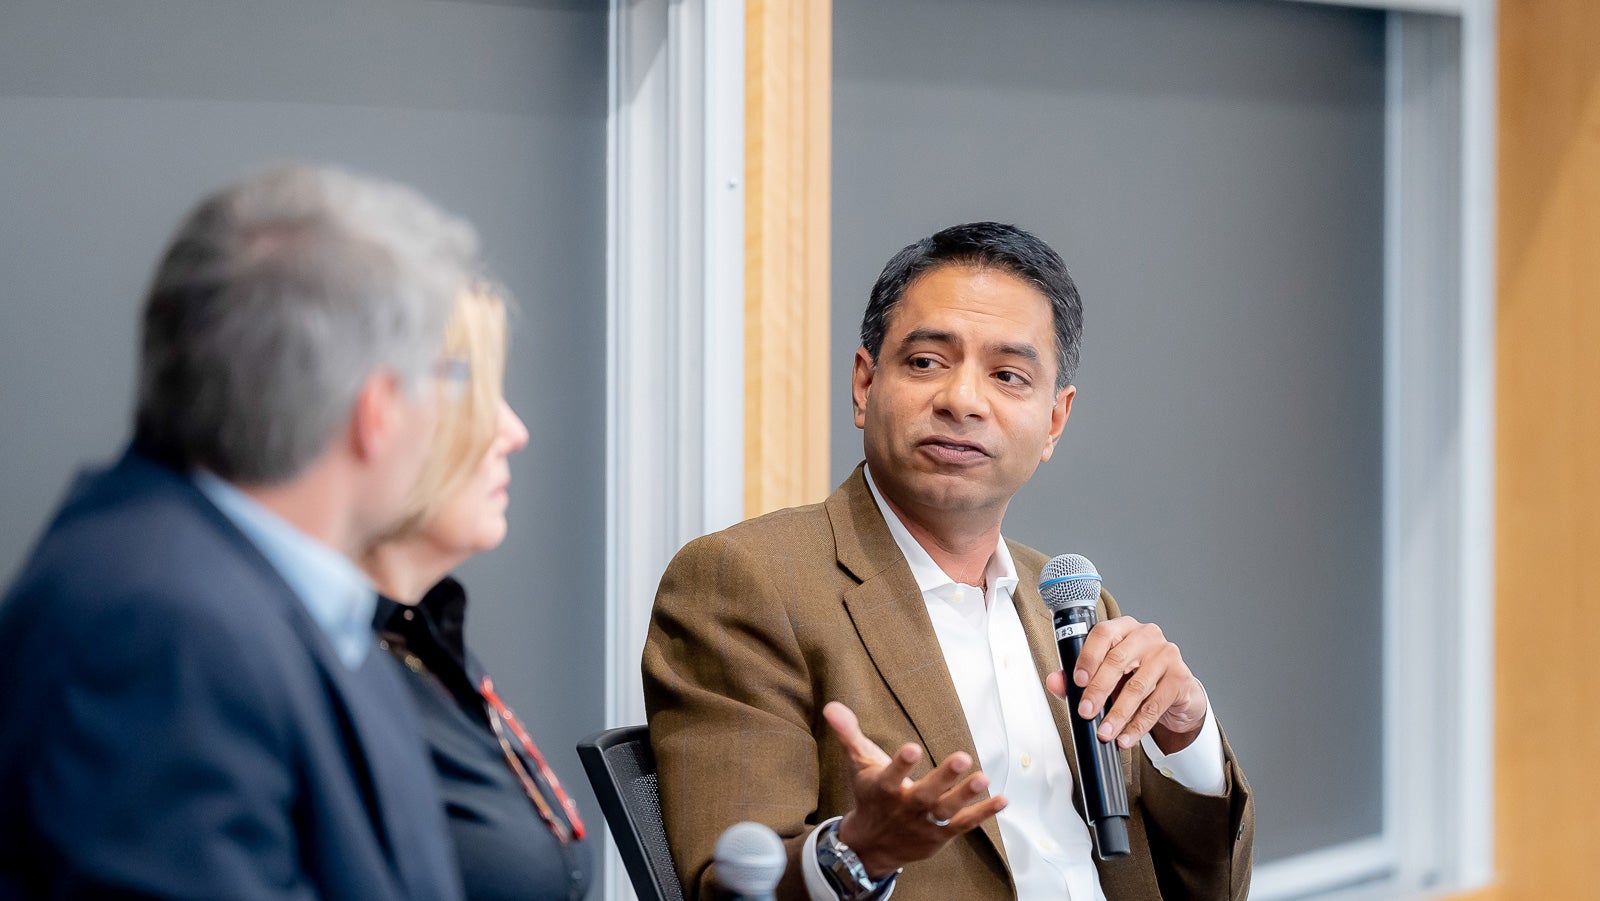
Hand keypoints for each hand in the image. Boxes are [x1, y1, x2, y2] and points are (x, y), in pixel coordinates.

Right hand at [823, 701, 1005, 878]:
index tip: (912, 748)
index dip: (901, 763)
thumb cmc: (869, 797)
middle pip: (925, 794)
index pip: (891, 775)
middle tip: (962, 757)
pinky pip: (964, 824)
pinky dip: (983, 813)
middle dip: (944, 777)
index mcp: (883, 789)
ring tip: (983, 777)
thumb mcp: (857, 764)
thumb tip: (832, 706)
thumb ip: (849, 734)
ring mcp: (925, 823)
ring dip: (966, 794)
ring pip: (947, 810)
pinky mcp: (941, 835)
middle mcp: (905, 808)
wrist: (871, 846)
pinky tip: (1002, 799)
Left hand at [1043, 617, 1207, 753]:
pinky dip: (1138, 725)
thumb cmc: (1134, 678)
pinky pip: (1155, 704)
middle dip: (1098, 690)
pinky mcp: (1180, 677)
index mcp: (1123, 628)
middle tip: (1086, 712)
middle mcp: (1146, 635)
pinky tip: (1126, 737)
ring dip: (1118, 714)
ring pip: (1137, 686)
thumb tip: (1054, 682)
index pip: (1102, 633)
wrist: (1175, 693)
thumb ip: (1077, 679)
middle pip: (1117, 660)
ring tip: (1105, 732)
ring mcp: (1166, 654)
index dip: (1088, 657)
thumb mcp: (1105, 677)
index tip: (1077, 681)